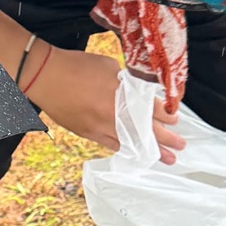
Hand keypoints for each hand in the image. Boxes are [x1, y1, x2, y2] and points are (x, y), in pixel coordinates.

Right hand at [27, 46, 184, 162]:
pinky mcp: (87, 133)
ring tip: (164, 159)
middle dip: (165, 139)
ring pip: (130, 142)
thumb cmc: (76, 66)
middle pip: (145, 129)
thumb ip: (125, 82)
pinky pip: (110, 145)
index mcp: (121, 94)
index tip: (175, 120)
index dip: (165, 115)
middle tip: (179, 147)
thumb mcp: (108, 66)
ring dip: (148, 151)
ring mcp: (99, 126)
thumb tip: (135, 91)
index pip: (151, 108)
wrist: (46, 77)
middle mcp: (113, 114)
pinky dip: (125, 149)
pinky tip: (134, 154)